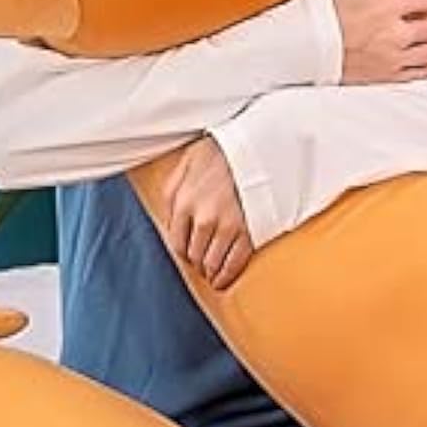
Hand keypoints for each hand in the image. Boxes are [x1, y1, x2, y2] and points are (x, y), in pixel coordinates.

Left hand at [154, 136, 253, 289]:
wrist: (257, 146)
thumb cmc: (222, 152)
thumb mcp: (186, 163)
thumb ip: (172, 190)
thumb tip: (168, 217)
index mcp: (184, 202)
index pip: (177, 241)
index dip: (183, 252)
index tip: (189, 254)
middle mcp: (203, 218)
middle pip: (194, 255)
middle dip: (197, 261)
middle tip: (202, 264)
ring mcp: (227, 227)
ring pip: (212, 262)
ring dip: (210, 271)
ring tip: (212, 273)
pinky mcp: (249, 231)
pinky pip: (235, 263)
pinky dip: (227, 276)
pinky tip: (223, 280)